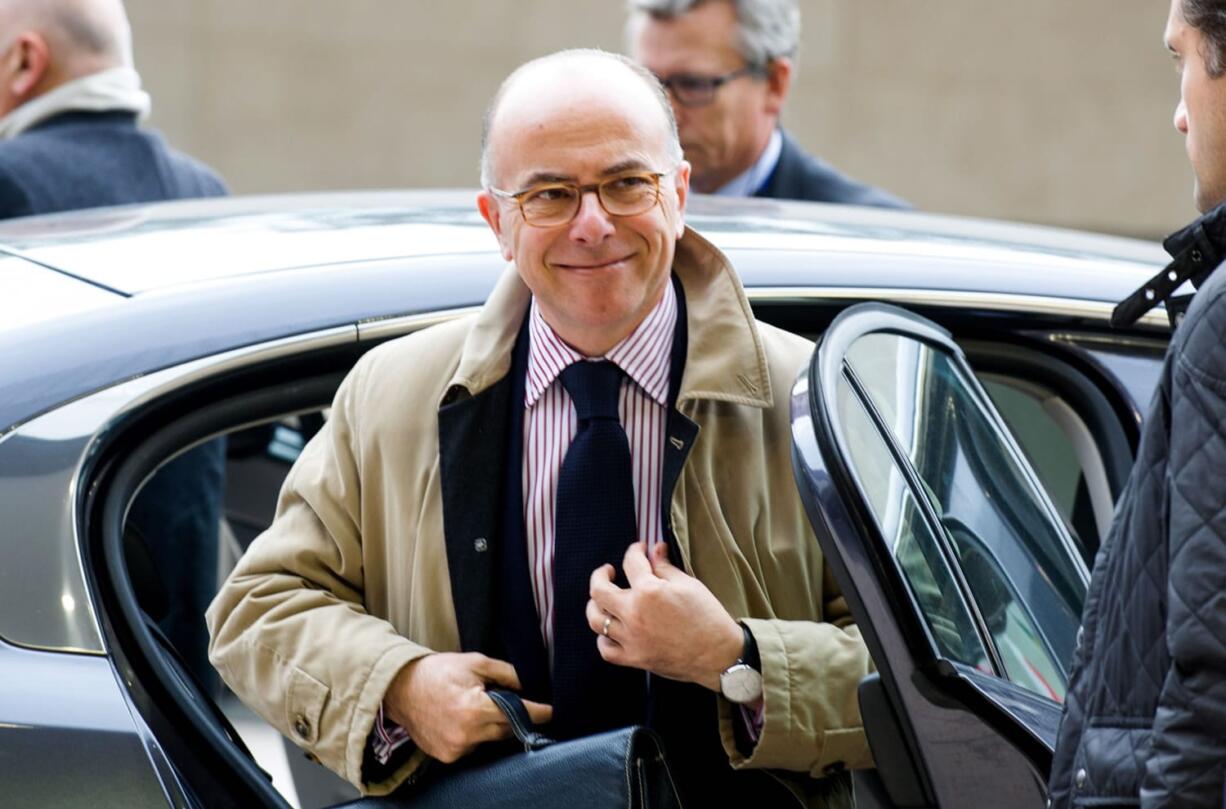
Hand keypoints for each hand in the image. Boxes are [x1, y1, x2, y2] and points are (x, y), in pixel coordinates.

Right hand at [383, 652, 551, 763]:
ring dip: (492, 726)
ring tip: (478, 706)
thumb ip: (506, 673)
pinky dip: (475, 735)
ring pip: (490, 739)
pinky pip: (473, 747)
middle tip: (509, 702)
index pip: (518, 714)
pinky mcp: (447, 756)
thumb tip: (527, 684)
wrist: (401, 688)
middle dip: (512, 716)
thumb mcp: (475, 662)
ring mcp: (456, 748)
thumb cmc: (438, 671)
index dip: (538, 712)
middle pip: (506, 729)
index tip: (552, 711)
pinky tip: (463, 719)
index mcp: (476, 709)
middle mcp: (468, 734)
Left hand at [586, 542, 743, 690]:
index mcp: (649, 591)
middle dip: (600, 575)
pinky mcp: (634, 658)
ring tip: (602, 599)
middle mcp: (634, 613)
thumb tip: (654, 550)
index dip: (635, 550)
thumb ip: (665, 566)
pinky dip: (603, 639)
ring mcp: (631, 638)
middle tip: (608, 571)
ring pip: (596, 619)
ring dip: (595, 605)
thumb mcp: (688, 585)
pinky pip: (606, 649)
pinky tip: (610, 630)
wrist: (719, 655)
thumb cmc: (708, 618)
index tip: (640, 549)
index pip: (631, 562)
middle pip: (599, 590)